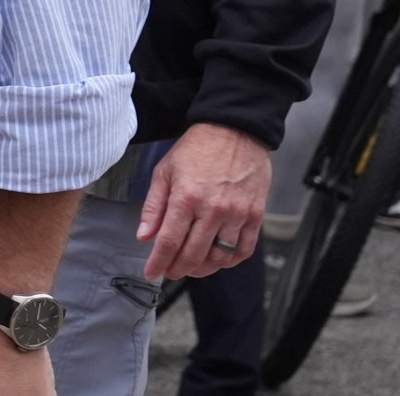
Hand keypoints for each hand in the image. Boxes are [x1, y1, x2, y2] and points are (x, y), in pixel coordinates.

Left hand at [137, 123, 269, 279]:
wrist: (235, 129)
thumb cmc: (198, 148)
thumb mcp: (165, 170)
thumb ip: (154, 205)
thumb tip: (144, 235)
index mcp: (186, 197)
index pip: (169, 242)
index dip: (158, 263)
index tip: (151, 272)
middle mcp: (212, 209)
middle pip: (193, 255)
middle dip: (177, 269)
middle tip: (170, 270)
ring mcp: (236, 213)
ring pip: (219, 258)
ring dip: (203, 269)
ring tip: (192, 266)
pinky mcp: (255, 214)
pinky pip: (244, 249)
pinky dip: (230, 261)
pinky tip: (219, 259)